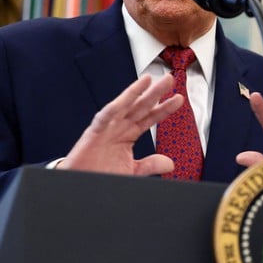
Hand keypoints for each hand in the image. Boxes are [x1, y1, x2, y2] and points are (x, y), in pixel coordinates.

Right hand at [59, 74, 182, 175]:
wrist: (82, 183)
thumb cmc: (102, 173)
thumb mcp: (132, 171)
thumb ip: (149, 165)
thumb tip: (169, 163)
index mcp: (128, 134)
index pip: (150, 117)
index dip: (164, 108)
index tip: (179, 99)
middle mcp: (119, 127)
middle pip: (140, 106)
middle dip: (155, 93)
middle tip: (170, 79)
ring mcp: (106, 128)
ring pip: (123, 107)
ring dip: (134, 93)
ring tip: (147, 80)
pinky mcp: (92, 133)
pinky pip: (102, 119)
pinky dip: (110, 111)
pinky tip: (120, 102)